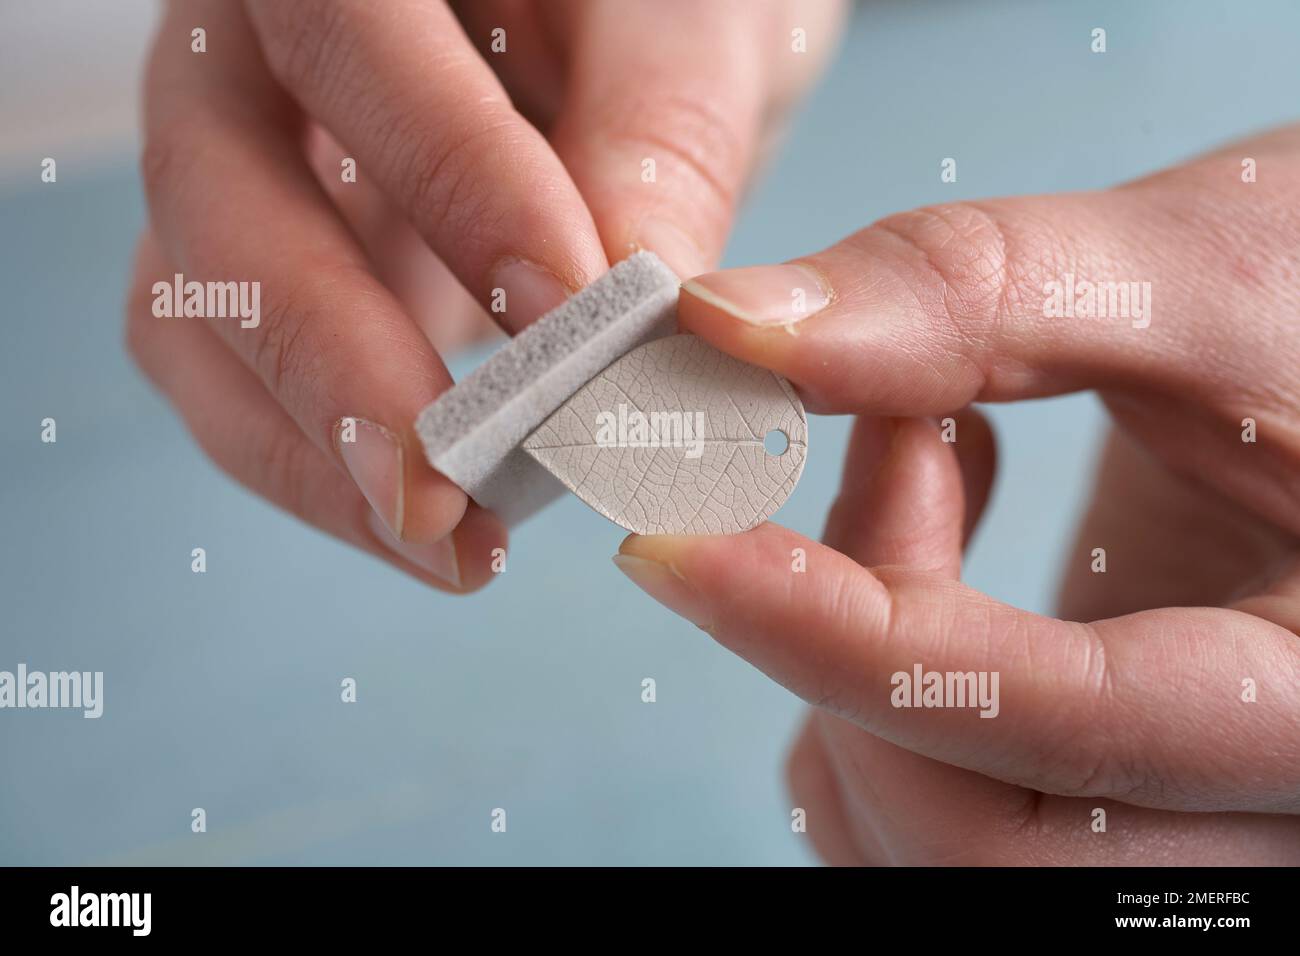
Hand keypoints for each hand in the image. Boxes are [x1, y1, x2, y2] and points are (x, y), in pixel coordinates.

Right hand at [126, 0, 843, 590]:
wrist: (614, 36)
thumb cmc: (642, 13)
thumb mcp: (681, 32)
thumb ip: (660, 134)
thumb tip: (637, 301)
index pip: (349, 38)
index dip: (449, 178)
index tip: (566, 313)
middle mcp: (251, 59)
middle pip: (221, 198)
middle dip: (337, 364)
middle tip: (450, 492)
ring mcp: (246, 176)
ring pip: (197, 315)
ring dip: (316, 451)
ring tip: (449, 544)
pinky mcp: (266, 276)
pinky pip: (234, 380)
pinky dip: (321, 467)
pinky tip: (428, 519)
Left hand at [614, 126, 1299, 863]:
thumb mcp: (1198, 271)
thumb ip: (976, 292)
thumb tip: (731, 329)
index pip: (1052, 730)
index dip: (833, 634)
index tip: (669, 538)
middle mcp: (1255, 805)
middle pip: (973, 840)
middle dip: (846, 654)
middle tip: (883, 443)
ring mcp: (1170, 810)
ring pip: (925, 835)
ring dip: (847, 650)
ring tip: (924, 441)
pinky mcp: (1095, 775)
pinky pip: (925, 795)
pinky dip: (868, 667)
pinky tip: (934, 512)